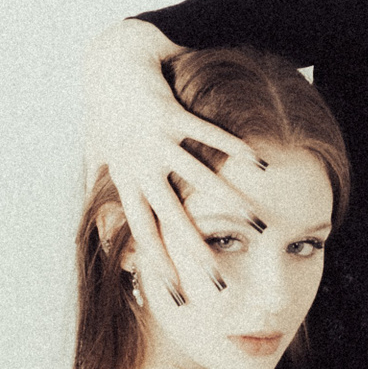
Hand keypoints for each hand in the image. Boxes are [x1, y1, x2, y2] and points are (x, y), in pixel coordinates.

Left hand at [82, 17, 273, 304]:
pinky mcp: (169, 113)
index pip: (145, 237)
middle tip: (219, 287)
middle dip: (197, 254)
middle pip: (171, 218)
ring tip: (256, 225)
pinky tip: (260, 164)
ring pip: (196, 178)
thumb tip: (116, 244)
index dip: (162, 270)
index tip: (179, 301)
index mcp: (126, 185)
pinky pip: (208, 134)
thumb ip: (113, 201)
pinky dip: (235, 148)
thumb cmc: (113, 119)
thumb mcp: (107, 164)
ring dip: (229, 201)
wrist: (111, 67)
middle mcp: (138, 166)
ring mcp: (154, 139)